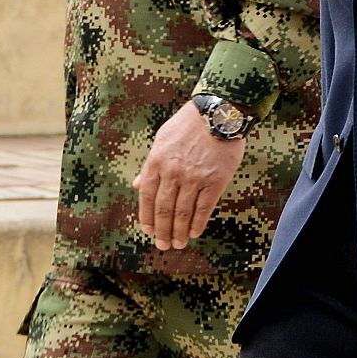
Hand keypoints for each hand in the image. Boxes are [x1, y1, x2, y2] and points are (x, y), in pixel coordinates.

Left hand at [133, 101, 244, 250]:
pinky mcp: (214, 180)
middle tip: (163, 245)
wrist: (219, 111)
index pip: (147, 196)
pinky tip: (195, 232)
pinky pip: (203, 208)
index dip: (147, 217)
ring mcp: (194, 177)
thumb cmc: (189, 123)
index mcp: (156, 161)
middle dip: (162, 231)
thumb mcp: (163, 139)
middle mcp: (173, 172)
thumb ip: (150, 164)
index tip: (149, 231)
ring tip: (179, 243)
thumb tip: (137, 185)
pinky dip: (198, 223)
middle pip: (163, 209)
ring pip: (182, 212)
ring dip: (179, 231)